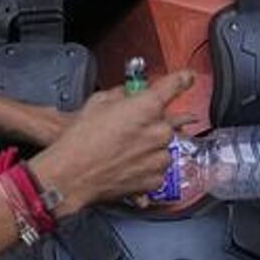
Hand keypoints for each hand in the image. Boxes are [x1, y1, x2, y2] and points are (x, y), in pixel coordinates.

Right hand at [31, 70, 195, 207]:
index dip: (183, 79)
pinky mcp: (155, 181)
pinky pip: (158, 169)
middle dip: (152, 124)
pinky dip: (146, 168)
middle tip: (129, 130)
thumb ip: (122, 95)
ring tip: (124, 152)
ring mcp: (159, 158)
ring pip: (163, 147)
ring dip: (150, 147)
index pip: (176, 85)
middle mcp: (158, 132)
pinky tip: (126, 166)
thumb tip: (128, 95)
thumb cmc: (79, 141)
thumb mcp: (98, 102)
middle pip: (168, 122)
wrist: (71, 175)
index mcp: (147, 107)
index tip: (188, 78)